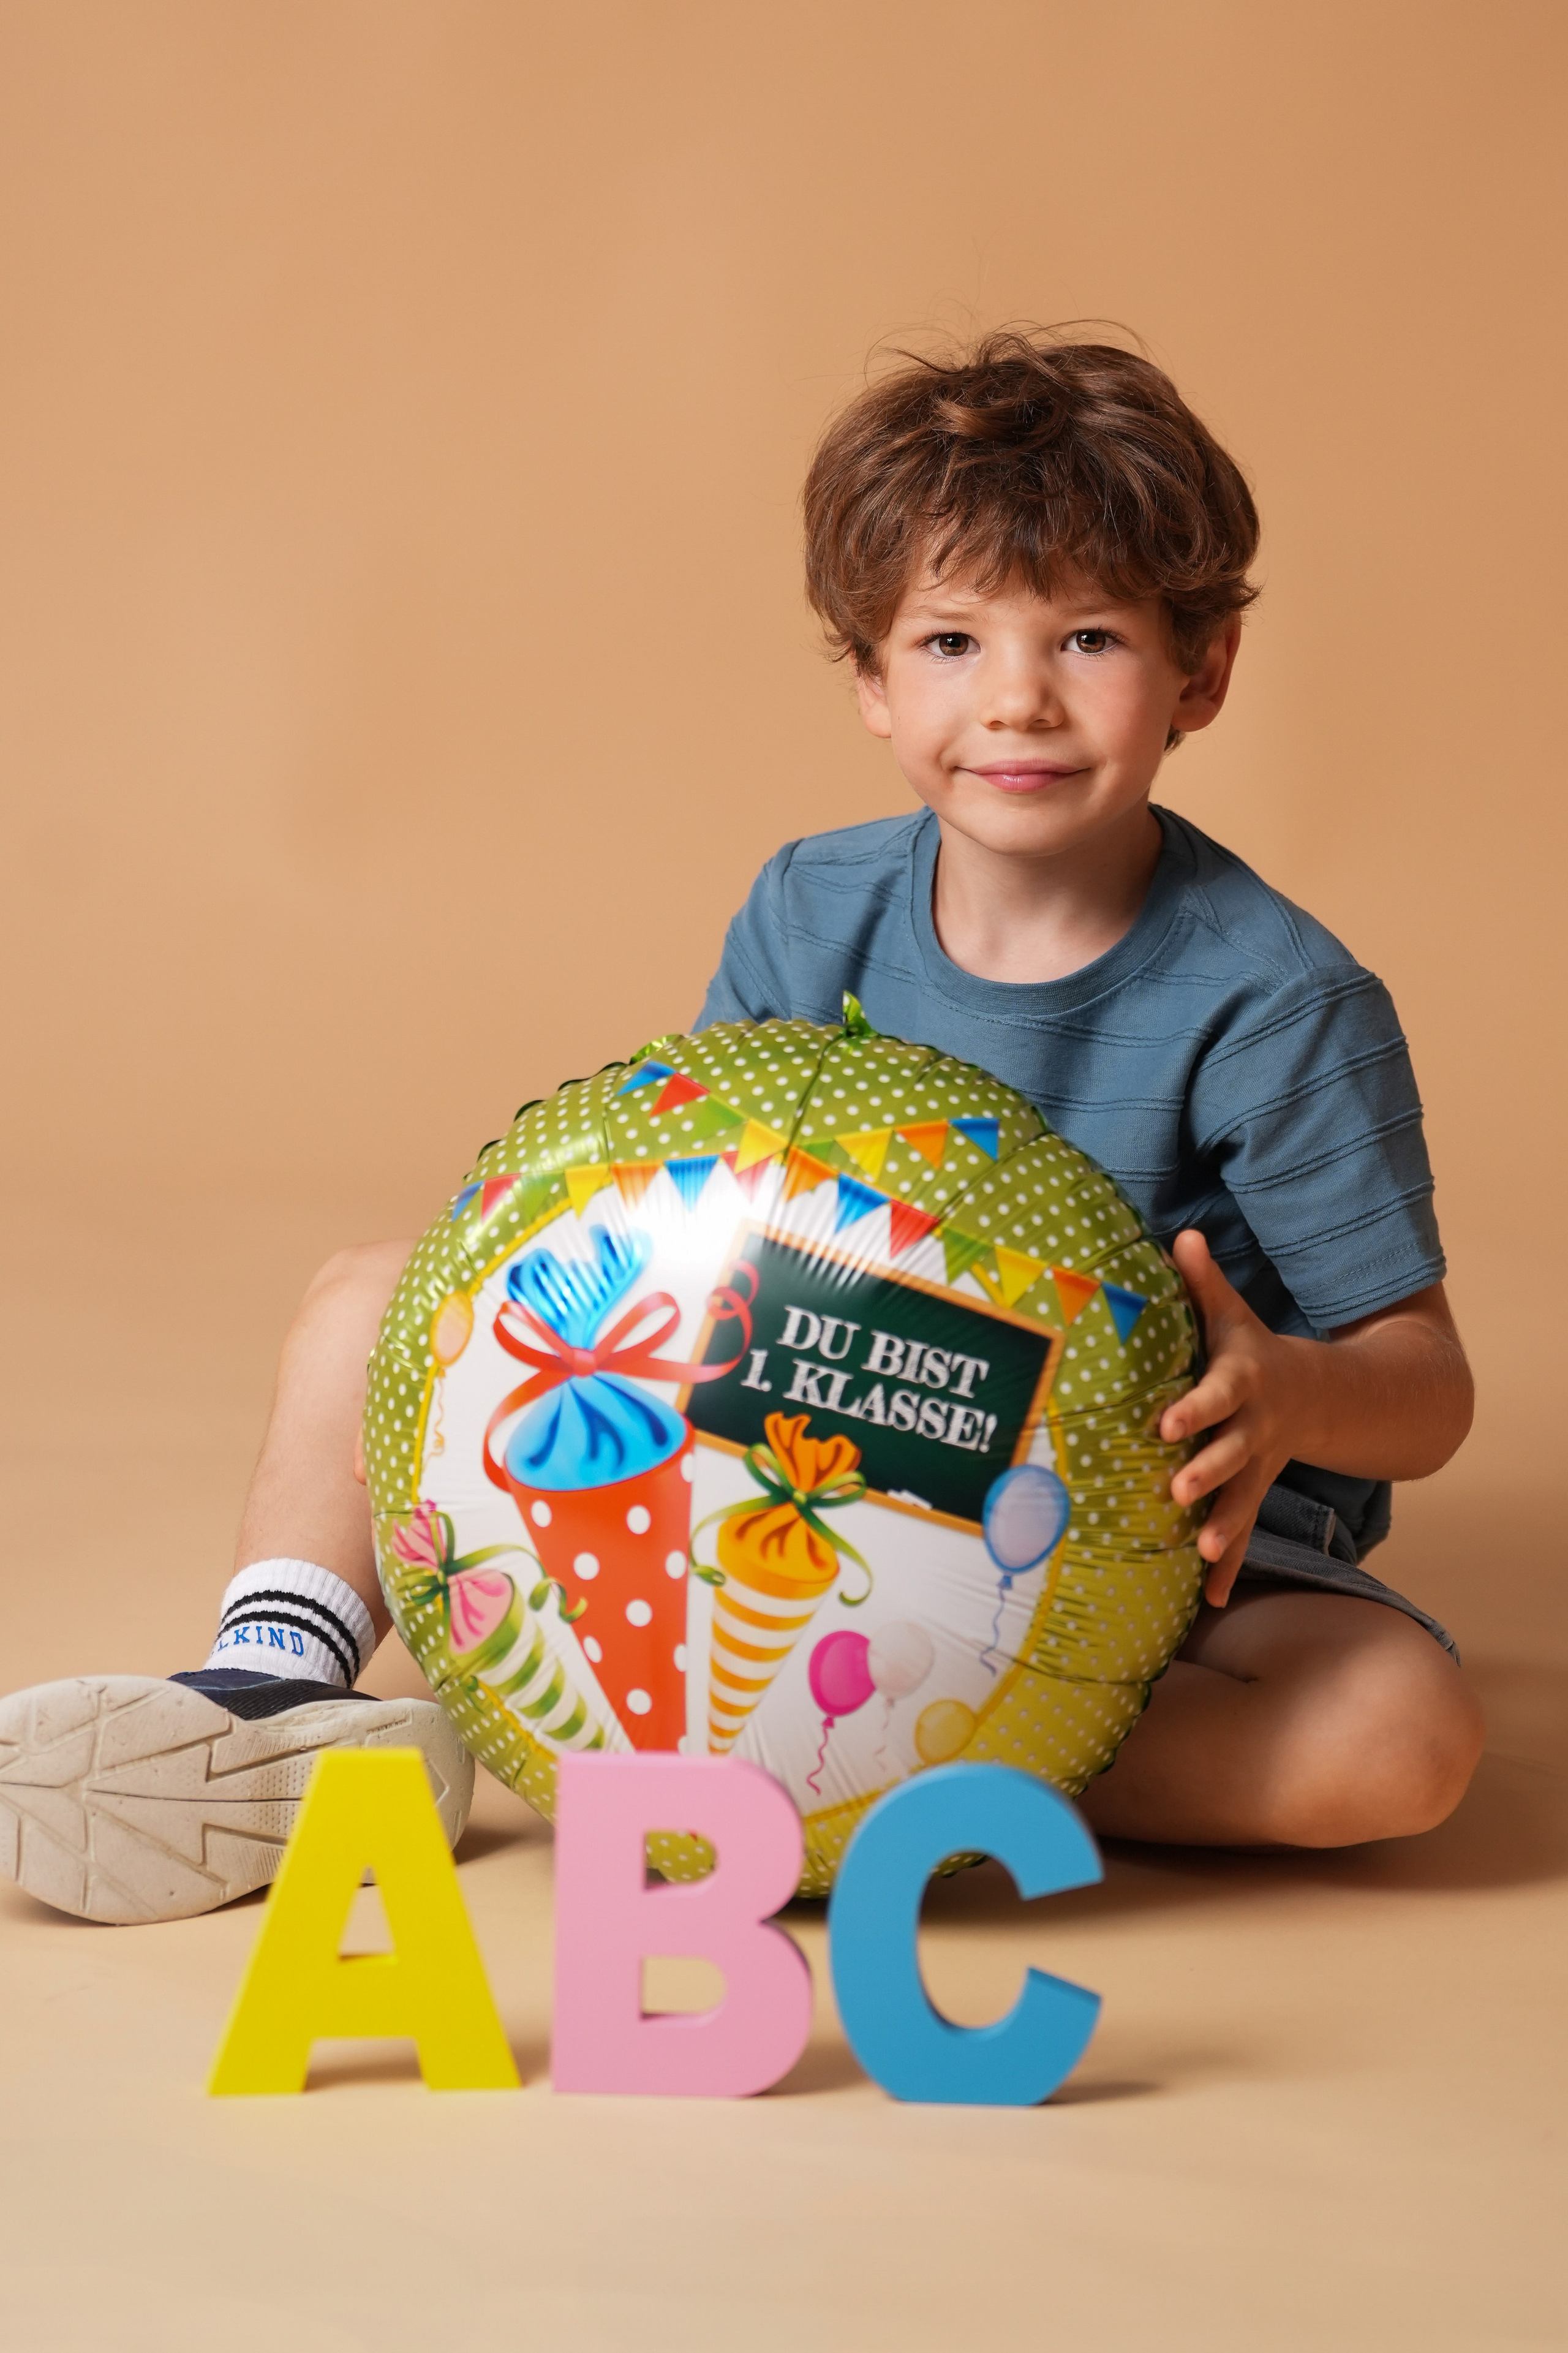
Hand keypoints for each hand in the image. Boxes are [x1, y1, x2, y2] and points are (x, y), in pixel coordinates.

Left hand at [1159, 1230, 1313, 1607]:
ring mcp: (1258, 1467)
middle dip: (1208, 1474)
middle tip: (1179, 1493)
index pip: (1216, 1394)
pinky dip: (1229, 1567)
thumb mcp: (1233, 1315)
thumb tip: (1180, 1235)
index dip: (1193, 1408)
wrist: (1321, 1395)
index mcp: (1242, 1383)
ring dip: (1225, 1529)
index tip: (1165, 1423)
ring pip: (1242, 1500)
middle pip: (1232, 1453)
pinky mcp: (1255, 1492)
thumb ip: (1203, 1282)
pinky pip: (1244, 1533)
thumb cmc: (1254, 1351)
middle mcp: (1254, 1430)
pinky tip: (1209, 1601)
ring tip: (1204, 1553)